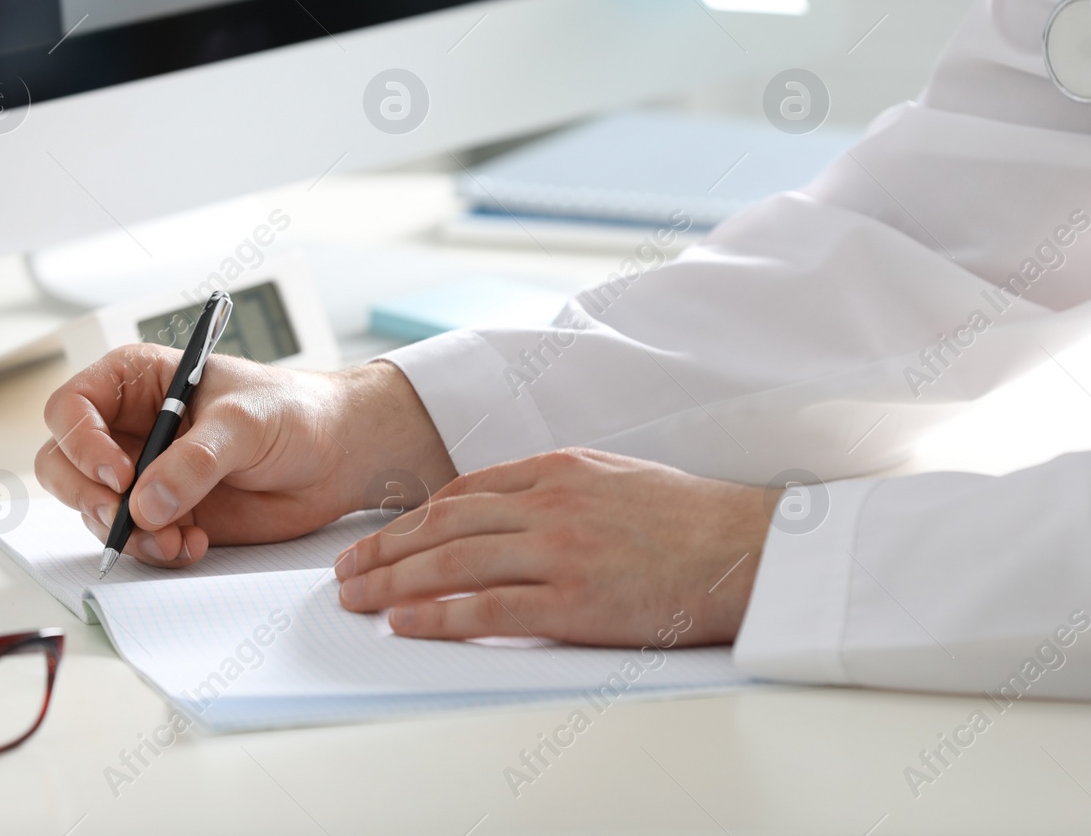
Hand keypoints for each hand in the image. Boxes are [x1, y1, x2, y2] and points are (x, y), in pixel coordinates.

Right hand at [35, 348, 452, 568]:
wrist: (338, 455)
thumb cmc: (295, 412)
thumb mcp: (245, 423)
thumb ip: (195, 461)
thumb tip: (146, 503)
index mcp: (137, 382)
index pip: (71, 409)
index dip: (81, 443)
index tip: (119, 475)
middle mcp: (130, 428)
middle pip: (64, 466)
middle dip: (88, 499)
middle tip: (125, 521)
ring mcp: (146, 474)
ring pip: (95, 511)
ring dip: (126, 535)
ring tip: (176, 540)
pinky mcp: (168, 513)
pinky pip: (136, 541)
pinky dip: (155, 551)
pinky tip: (193, 545)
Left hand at [334, 448, 774, 646]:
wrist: (746, 549)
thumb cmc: (689, 519)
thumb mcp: (615, 477)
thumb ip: (556, 487)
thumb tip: (502, 511)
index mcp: (559, 468)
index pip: (461, 492)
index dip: (410, 519)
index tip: (381, 538)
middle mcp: (551, 503)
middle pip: (442, 526)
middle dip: (383, 550)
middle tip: (344, 572)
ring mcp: (560, 551)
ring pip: (452, 564)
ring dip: (392, 582)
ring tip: (356, 599)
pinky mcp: (574, 602)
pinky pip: (488, 609)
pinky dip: (437, 616)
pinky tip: (405, 623)